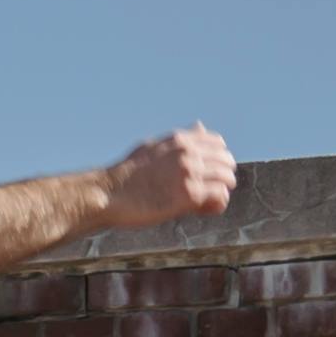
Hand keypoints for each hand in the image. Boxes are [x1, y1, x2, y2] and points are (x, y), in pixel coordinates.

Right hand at [96, 125, 236, 228]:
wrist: (108, 195)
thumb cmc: (125, 175)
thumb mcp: (152, 147)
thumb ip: (179, 139)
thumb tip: (200, 126)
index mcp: (179, 140)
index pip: (217, 143)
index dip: (216, 160)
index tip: (205, 174)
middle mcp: (187, 152)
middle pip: (226, 161)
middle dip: (221, 176)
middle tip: (207, 192)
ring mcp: (189, 173)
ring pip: (227, 178)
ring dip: (220, 192)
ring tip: (203, 203)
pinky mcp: (189, 195)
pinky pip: (219, 197)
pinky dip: (216, 205)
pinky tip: (201, 210)